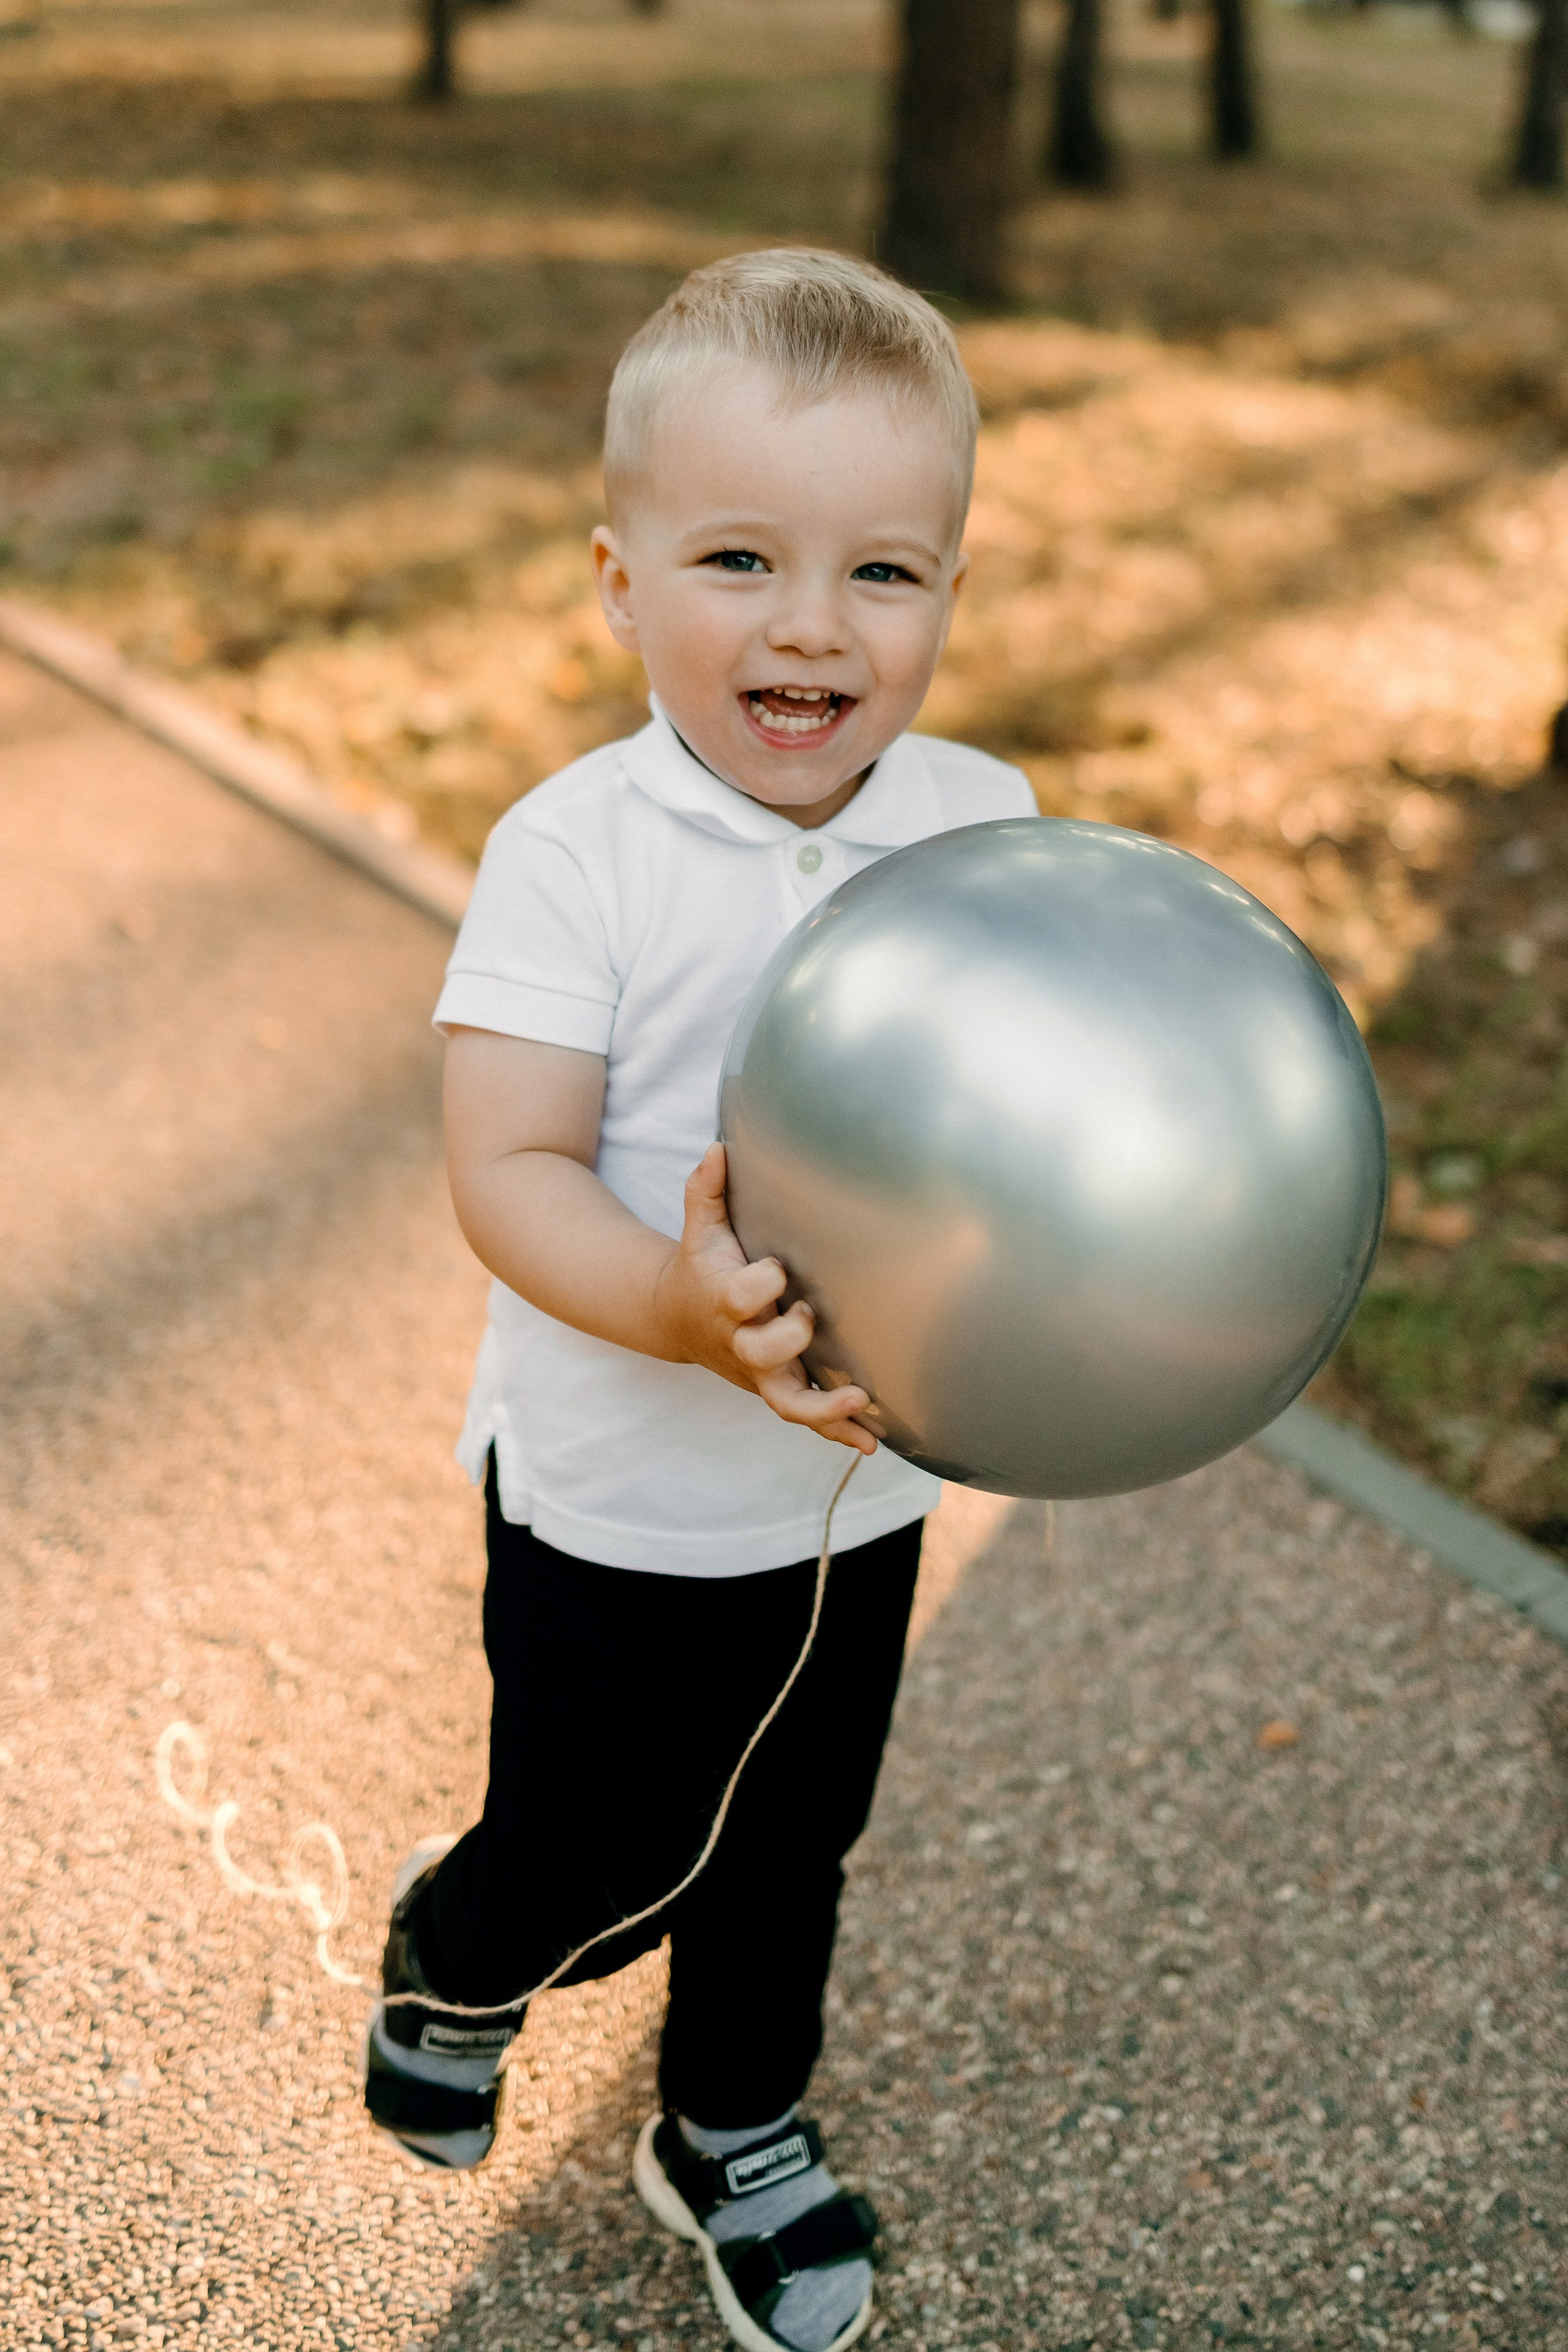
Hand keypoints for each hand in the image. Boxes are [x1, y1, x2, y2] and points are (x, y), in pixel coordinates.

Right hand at [653, 1144, 877, 1454]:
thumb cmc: (703, 1265)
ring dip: (824, 1406)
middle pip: (761, 1352)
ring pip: (787, 1401)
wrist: (681, 1319)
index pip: (738, 1296)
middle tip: (809, 1315)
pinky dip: (838, 1433)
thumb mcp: (699, 1227)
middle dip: (787, 1336)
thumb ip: (706, 1189)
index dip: (759, 1283)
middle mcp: (741, 1342)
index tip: (776, 1266)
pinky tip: (873, 1442)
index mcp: (722, 1300)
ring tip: (861, 1400)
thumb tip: (719, 1146)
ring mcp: (762, 1372)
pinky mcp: (780, 1388)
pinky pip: (808, 1419)